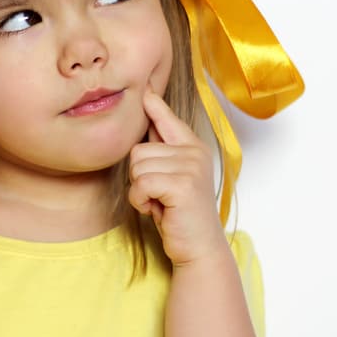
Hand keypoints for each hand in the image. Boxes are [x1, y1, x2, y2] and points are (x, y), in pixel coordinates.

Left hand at [128, 89, 226, 265]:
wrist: (198, 248)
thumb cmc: (180, 214)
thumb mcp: (171, 176)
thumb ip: (162, 150)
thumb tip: (147, 115)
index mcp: (193, 146)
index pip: (167, 118)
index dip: (154, 104)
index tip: (145, 88)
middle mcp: (195, 151)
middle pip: (138, 149)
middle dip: (139, 176)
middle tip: (158, 195)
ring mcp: (191, 167)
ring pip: (137, 166)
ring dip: (139, 190)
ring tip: (159, 202)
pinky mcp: (183, 185)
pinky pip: (141, 183)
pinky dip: (140, 201)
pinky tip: (156, 210)